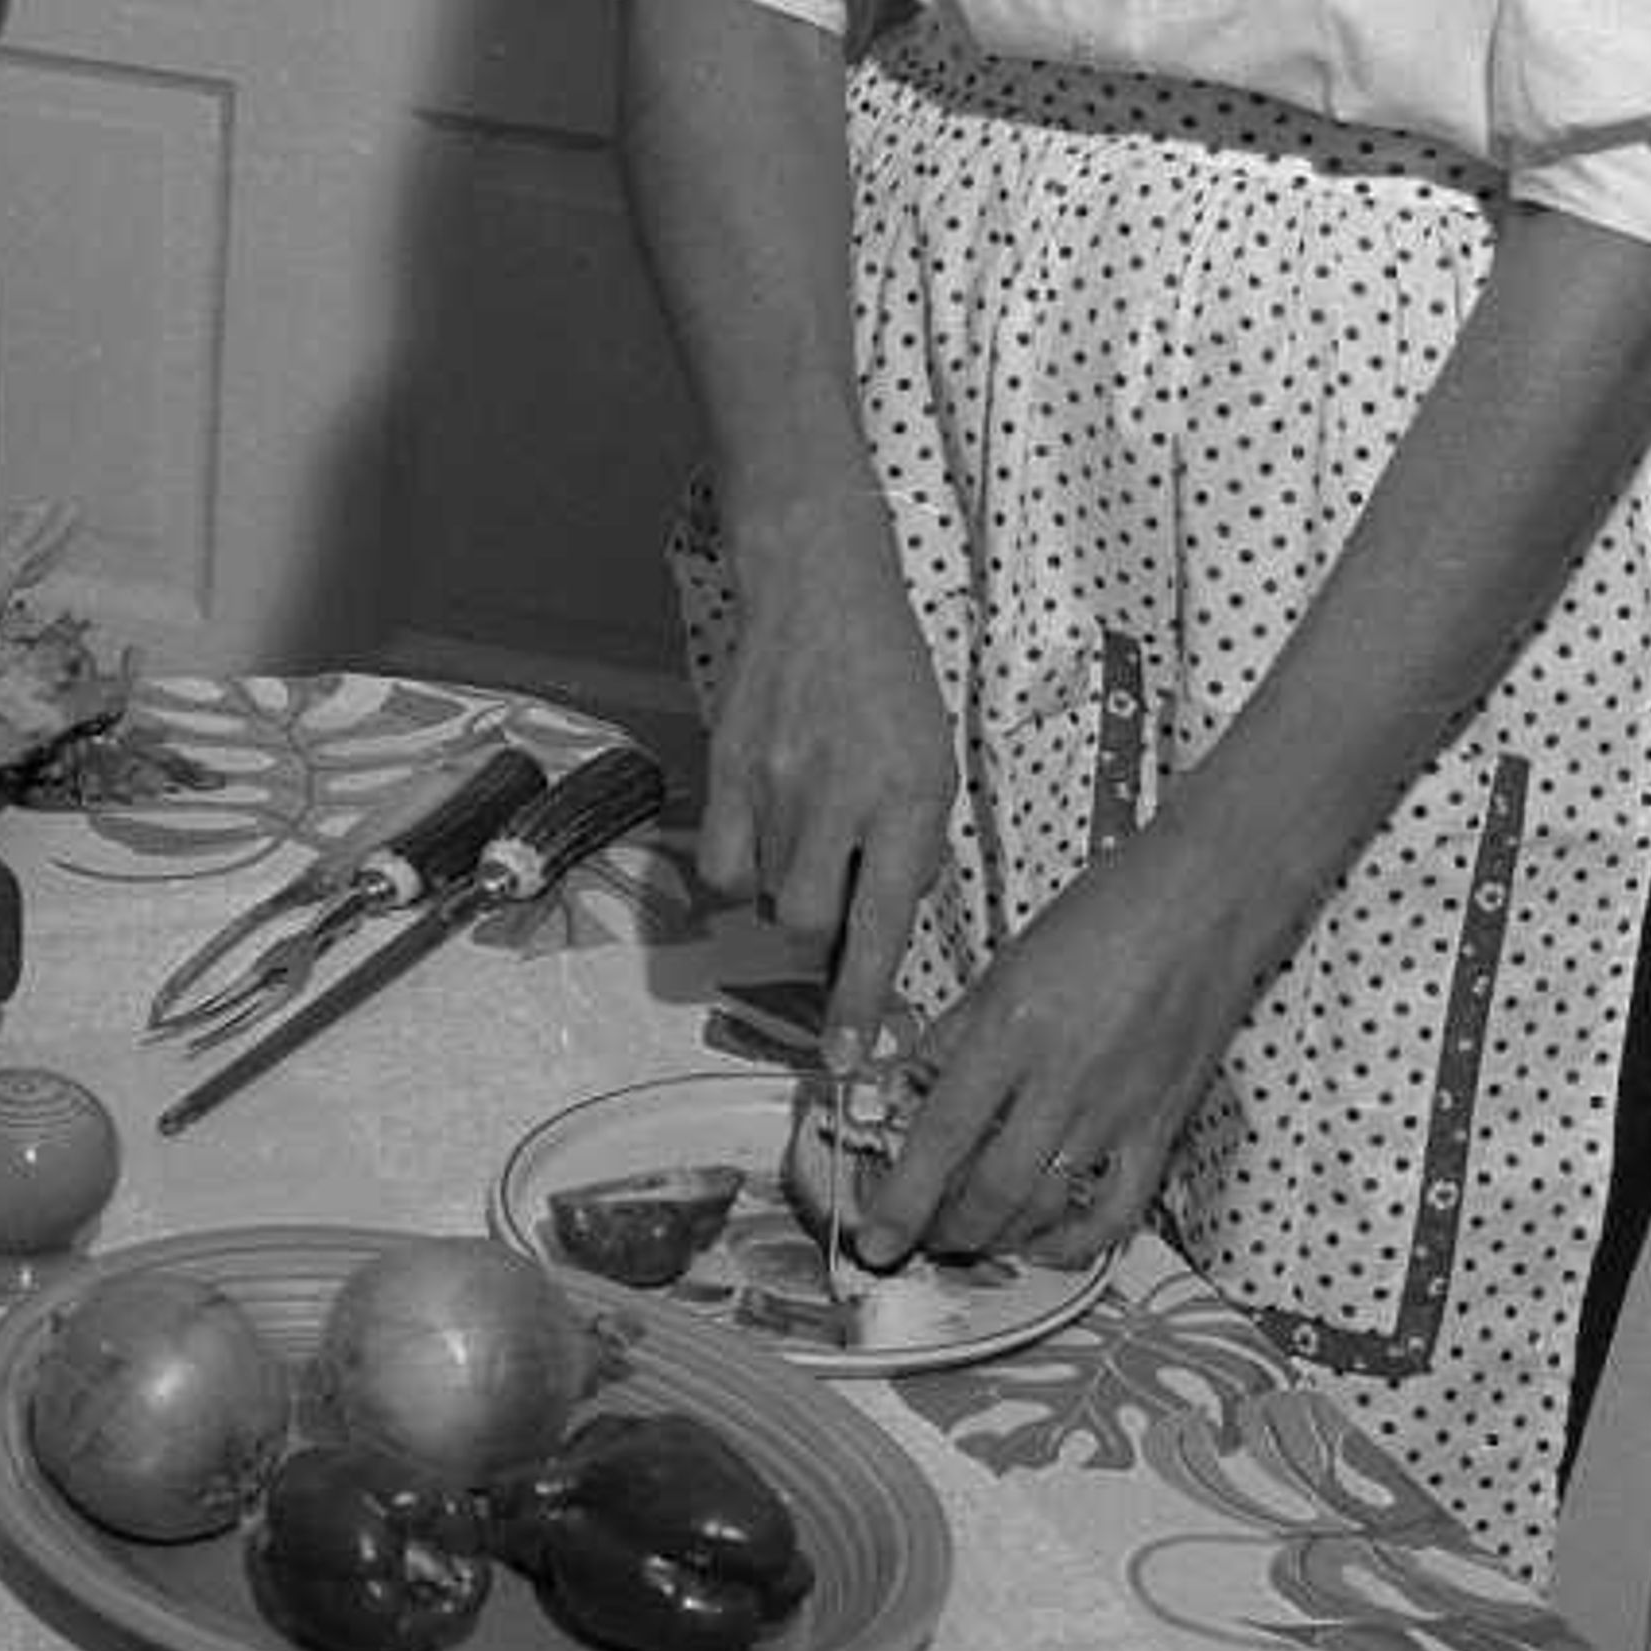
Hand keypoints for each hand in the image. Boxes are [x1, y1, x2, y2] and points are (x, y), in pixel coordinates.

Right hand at [692, 486, 955, 1069]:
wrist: (822, 591)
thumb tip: (876, 925)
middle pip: (807, 923)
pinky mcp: (726, 768)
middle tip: (836, 908)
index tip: (844, 1059)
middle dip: (821, 940)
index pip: (882, 923)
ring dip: (786, 895)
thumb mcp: (932, 764)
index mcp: (910, 799)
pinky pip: (718, 864)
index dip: (859, 1001)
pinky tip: (761, 839)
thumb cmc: (892, 683)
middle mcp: (840, 798)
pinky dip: (739, 873)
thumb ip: (908, 847)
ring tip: (806, 847)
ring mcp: (775, 783)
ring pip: (764, 895)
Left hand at [851, 824, 1282, 1271]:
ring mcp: (1116, 1110)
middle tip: (917, 1241)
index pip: (942, 1135)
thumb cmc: (1106, 913)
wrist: (1206, 902)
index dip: (903, 1198)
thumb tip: (916, 1085)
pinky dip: (1078, 1242)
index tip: (875, 1239)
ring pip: (1046, 1205)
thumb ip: (959, 1029)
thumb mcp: (1008, 959)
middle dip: (945, 1231)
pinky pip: (1119, 1209)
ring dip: (998, 1236)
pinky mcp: (1162, 1125)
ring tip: (966, 1241)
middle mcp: (1061, 1079)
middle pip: (991, 1188)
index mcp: (1011, 1029)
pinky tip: (1046, 1245)